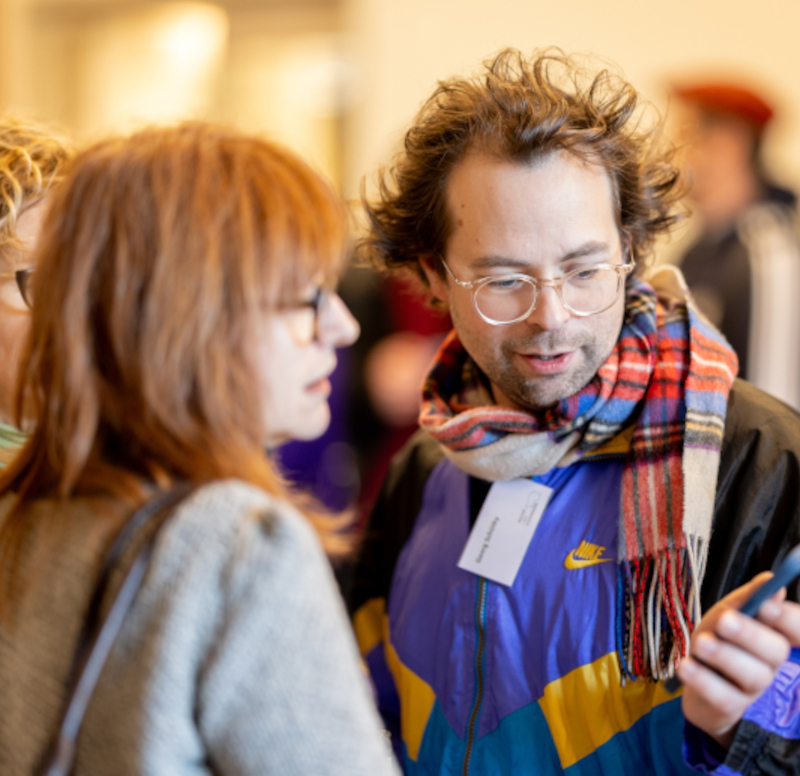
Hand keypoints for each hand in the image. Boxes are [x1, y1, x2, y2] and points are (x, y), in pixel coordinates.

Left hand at [678, 572, 799, 748]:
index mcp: (772, 636)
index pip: (797, 630)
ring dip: (724, 655)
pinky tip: (685, 666)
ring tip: (700, 642)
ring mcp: (752, 688)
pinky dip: (703, 680)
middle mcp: (770, 663)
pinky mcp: (731, 706)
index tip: (767, 604)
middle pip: (775, 651)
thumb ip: (746, 598)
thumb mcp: (726, 613)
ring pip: (751, 674)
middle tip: (725, 620)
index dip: (788, 619)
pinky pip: (723, 696)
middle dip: (750, 634)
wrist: (694, 678)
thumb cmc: (716, 640)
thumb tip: (770, 579)